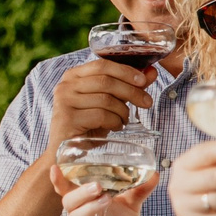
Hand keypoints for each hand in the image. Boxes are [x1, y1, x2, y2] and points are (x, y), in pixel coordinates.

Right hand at [42, 57, 156, 167]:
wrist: (65, 150)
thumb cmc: (87, 125)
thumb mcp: (108, 103)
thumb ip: (127, 86)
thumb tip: (151, 72)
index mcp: (73, 76)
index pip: (102, 65)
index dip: (125, 71)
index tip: (144, 80)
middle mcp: (65, 86)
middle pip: (106, 81)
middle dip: (131, 91)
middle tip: (146, 102)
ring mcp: (64, 102)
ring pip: (106, 99)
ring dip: (122, 111)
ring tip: (124, 120)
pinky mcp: (67, 118)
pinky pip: (101, 115)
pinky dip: (114, 122)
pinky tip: (114, 127)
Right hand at [60, 169, 155, 215]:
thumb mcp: (131, 205)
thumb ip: (139, 190)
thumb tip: (154, 174)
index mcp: (85, 202)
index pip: (67, 189)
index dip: (59, 180)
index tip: (56, 168)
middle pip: (68, 202)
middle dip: (81, 193)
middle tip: (97, 186)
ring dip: (90, 208)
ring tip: (107, 201)